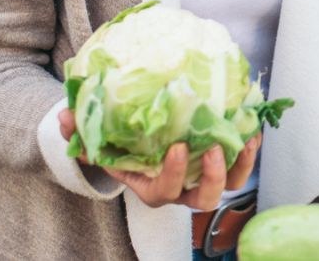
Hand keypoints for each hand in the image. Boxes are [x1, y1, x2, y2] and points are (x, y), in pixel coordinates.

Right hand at [58, 108, 260, 209]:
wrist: (133, 140)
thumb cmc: (115, 141)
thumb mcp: (93, 137)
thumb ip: (77, 131)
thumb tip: (65, 119)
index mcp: (150, 186)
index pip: (164, 191)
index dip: (174, 174)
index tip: (179, 148)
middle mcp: (179, 188)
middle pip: (202, 200)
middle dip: (213, 179)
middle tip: (214, 150)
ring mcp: (201, 178)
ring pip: (229, 186)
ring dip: (240, 166)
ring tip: (245, 139)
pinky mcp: (218, 162)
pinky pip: (239, 165)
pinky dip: (249, 149)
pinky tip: (254, 128)